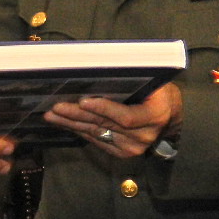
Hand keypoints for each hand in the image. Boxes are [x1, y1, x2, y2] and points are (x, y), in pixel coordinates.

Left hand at [45, 82, 182, 158]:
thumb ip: (131, 78)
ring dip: (71, 123)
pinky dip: (78, 130)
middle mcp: (143, 136)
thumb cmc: (157, 92)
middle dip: (77, 115)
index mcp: (154, 116)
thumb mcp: (152, 81)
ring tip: (51, 114)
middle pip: (105, 125)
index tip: (83, 101)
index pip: (126, 117)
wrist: (167, 116)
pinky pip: (95, 140)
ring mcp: (132, 148)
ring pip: (96, 133)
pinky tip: (63, 122)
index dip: (104, 109)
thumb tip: (100, 65)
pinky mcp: (121, 153)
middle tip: (56, 107)